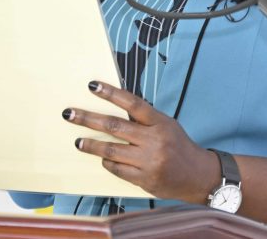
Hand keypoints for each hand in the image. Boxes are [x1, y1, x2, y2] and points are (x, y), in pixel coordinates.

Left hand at [65, 81, 219, 203]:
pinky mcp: (145, 180)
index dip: (111, 93)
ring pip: (112, 151)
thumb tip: (114, 107)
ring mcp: (149, 161)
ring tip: (78, 141)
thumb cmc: (178, 146)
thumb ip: (143, 119)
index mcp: (160, 123)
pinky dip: (108, 163)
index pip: (132, 104)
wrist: (197, 175)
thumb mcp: (166, 125)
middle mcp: (154, 141)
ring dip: (92, 145)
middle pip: (115, 127)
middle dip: (89, 119)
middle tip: (69, 114)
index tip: (92, 86)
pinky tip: (101, 158)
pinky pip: (118, 170)